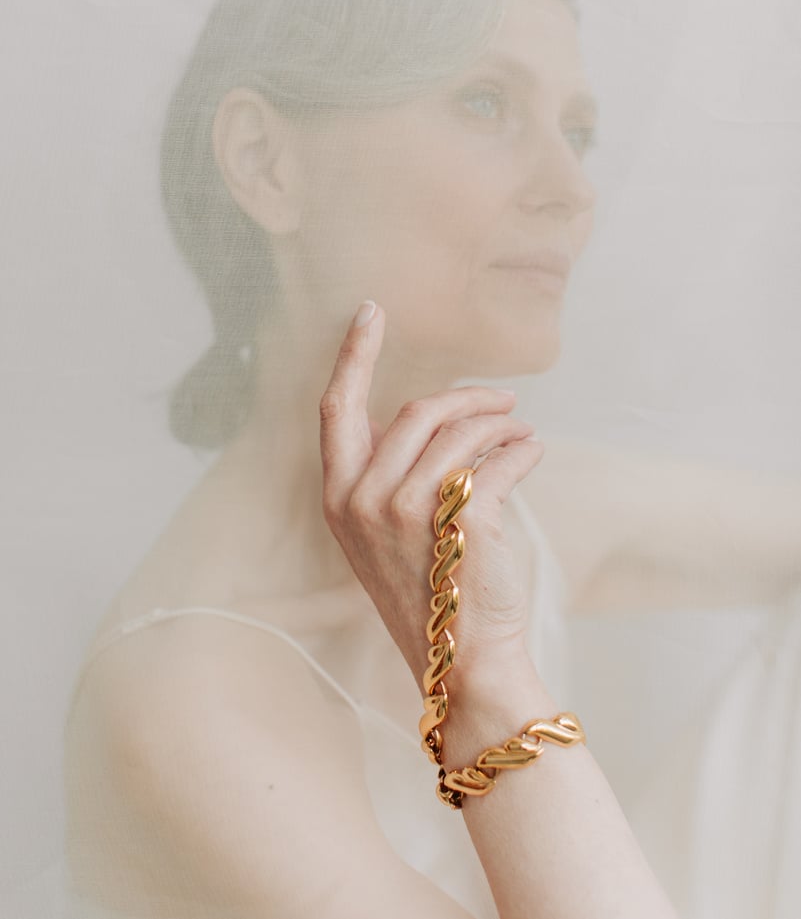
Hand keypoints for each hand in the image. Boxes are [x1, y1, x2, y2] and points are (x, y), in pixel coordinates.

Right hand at [318, 300, 545, 691]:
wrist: (463, 660)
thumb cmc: (430, 589)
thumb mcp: (386, 531)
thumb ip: (392, 472)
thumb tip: (441, 410)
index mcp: (339, 496)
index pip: (337, 407)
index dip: (354, 355)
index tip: (371, 312)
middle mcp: (363, 499)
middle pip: (419, 410)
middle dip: (469, 396)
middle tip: (505, 400)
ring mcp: (407, 511)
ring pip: (463, 431)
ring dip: (504, 424)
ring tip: (525, 433)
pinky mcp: (461, 520)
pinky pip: (501, 460)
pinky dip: (525, 451)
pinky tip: (534, 455)